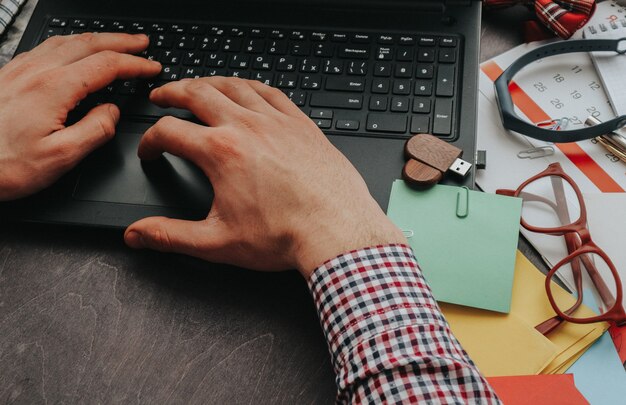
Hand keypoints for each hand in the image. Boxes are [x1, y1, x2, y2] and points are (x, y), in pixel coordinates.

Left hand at [0, 33, 161, 200]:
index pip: (106, 66)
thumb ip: (95, 131)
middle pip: (88, 44)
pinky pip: (46, 48)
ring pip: (66, 41)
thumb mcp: (61, 157)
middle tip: (142, 44)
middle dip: (121, 42)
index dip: (135, 65)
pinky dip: (71, 43)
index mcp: (53, 89)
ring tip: (115, 42)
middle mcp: (36, 72)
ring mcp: (19, 70)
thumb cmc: (3, 165)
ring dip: (97, 39)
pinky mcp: (8, 75)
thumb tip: (111, 112)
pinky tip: (73, 50)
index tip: (153, 67)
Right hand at [124, 77, 405, 276]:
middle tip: (161, 95)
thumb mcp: (217, 243)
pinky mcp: (301, 123)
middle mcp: (247, 127)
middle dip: (172, 93)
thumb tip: (137, 234)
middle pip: (197, 93)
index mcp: (221, 152)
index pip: (169, 131)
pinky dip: (250, 85)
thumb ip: (170, 236)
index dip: (150, 140)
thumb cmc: (285, 236)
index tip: (150, 152)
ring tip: (197, 85)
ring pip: (234, 85)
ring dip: (209, 82)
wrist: (337, 231)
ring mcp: (277, 121)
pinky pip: (271, 91)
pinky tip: (246, 89)